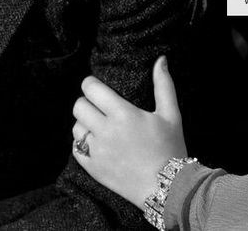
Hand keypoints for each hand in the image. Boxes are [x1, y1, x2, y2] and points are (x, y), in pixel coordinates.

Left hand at [72, 56, 186, 207]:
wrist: (168, 187)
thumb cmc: (170, 148)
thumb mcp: (171, 114)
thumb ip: (163, 84)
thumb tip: (160, 60)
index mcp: (122, 114)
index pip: (91, 89)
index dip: (91, 84)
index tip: (96, 86)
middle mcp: (105, 131)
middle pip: (79, 106)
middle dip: (86, 102)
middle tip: (98, 106)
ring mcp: (97, 151)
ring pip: (76, 127)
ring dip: (84, 123)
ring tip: (98, 125)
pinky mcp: (94, 169)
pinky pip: (76, 149)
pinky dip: (82, 144)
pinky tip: (96, 143)